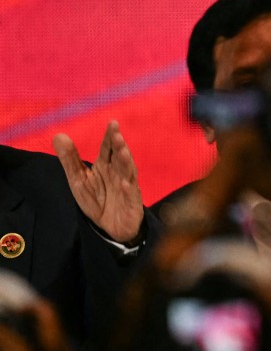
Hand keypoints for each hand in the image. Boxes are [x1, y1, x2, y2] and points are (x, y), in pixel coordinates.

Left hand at [53, 120, 144, 243]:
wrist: (110, 227)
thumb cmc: (97, 200)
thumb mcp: (78, 179)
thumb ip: (70, 159)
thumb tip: (58, 135)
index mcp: (106, 166)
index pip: (108, 148)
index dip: (110, 136)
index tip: (112, 123)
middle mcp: (118, 173)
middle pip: (120, 157)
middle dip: (119, 146)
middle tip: (117, 135)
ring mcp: (127, 187)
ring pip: (128, 172)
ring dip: (126, 162)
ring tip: (122, 152)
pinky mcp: (132, 203)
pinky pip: (131, 195)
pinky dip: (129, 190)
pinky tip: (126, 184)